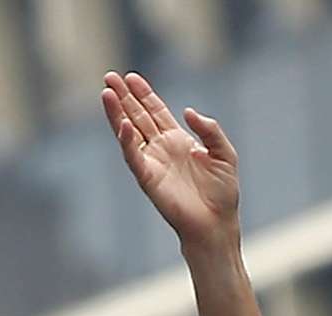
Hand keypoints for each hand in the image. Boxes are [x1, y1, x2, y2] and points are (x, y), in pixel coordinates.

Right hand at [102, 73, 239, 250]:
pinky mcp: (147, 178)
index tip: (132, 77)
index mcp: (177, 140)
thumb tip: (188, 112)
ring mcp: (152, 162)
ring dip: (117, 113)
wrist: (217, 223)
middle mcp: (161, 148)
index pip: (156, 111)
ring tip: (107, 93)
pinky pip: (133, 156)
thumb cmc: (222, 193)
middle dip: (124, 97)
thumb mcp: (224, 155)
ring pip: (129, 132)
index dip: (144, 94)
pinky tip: (122, 124)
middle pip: (138, 116)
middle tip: (110, 77)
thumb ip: (211, 131)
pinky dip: (126, 140)